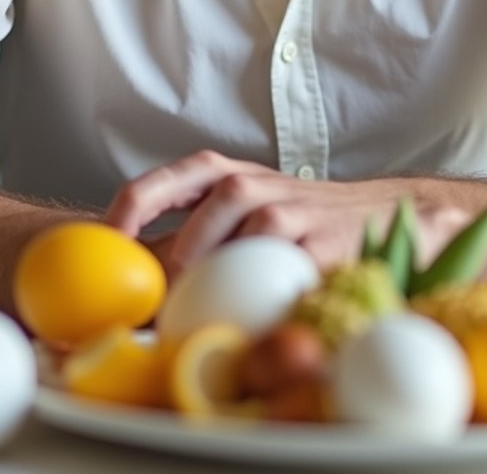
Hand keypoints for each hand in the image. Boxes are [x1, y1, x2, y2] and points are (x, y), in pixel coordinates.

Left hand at [105, 150, 467, 277]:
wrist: (381, 214)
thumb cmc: (298, 219)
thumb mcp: (242, 211)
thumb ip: (194, 232)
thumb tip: (135, 276)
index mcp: (225, 174)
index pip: (165, 180)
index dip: (129, 211)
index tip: (105, 244)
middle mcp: (255, 183)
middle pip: (207, 206)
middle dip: (178, 254)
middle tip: (159, 295)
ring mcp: (291, 211)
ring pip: (246, 230)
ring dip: (217, 270)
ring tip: (199, 305)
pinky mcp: (321, 242)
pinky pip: (285, 266)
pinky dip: (262, 289)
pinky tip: (249, 311)